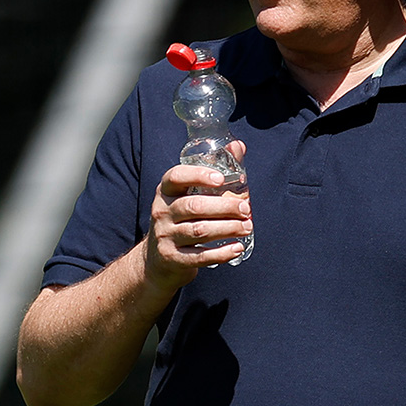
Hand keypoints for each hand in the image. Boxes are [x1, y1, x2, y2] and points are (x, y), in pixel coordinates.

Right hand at [145, 143, 252, 288]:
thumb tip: (238, 146)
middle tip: (246, 208)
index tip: (221, 179)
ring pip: (199, 231)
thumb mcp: (188, 196)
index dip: (198, 175)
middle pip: (194, 206)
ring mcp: (165, 236)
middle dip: (224, 207)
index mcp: (165, 192)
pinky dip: (221, 253)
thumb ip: (212, 172)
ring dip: (227, 229)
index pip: (175, 177)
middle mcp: (161, 212)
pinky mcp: (173, 258)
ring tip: (247, 227)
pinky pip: (199, 256)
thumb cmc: (181, 220)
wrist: (157, 260)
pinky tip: (237, 248)